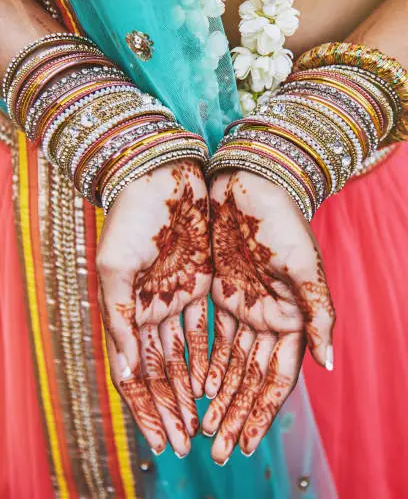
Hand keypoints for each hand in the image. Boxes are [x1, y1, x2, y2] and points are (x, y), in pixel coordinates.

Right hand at [97, 160, 211, 457]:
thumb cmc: (132, 218)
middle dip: (172, 407)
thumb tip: (127, 372)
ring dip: (192, 388)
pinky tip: (215, 380)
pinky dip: (209, 355)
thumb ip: (121, 321)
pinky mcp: (201, 282)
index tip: (159, 440)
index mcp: (126, 310)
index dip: (147, 408)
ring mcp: (176, 297)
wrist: (161, 177)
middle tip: (186, 443)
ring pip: (185, 355)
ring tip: (203, 421)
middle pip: (162, 370)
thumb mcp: (117, 269)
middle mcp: (150, 309)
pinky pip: (206, 327)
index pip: (135, 372)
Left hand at [202, 170, 334, 464]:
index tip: (244, 443)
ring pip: (230, 361)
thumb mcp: (304, 267)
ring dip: (219, 394)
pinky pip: (211, 335)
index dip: (261, 411)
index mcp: (293, 315)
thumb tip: (327, 364)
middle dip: (236, 412)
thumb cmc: (281, 220)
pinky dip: (205, 361)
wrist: (248, 183)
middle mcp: (269, 316)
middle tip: (217, 449)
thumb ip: (318, 316)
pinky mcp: (221, 291)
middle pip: (250, 376)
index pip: (276, 375)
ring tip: (203, 425)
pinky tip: (196, 384)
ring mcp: (244, 305)